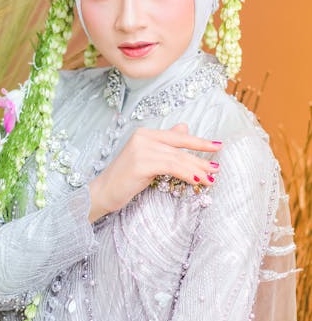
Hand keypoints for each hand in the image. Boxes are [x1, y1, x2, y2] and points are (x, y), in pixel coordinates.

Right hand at [88, 123, 221, 221]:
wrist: (103, 192)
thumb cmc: (125, 178)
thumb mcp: (147, 158)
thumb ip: (165, 144)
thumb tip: (184, 127)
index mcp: (145, 134)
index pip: (177, 136)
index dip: (199, 141)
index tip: (217, 146)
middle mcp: (143, 137)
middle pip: (179, 147)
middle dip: (201, 158)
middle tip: (216, 168)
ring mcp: (141, 149)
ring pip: (177, 158)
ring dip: (197, 169)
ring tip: (210, 179)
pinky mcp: (141, 163)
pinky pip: (171, 167)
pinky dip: (186, 174)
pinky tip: (196, 181)